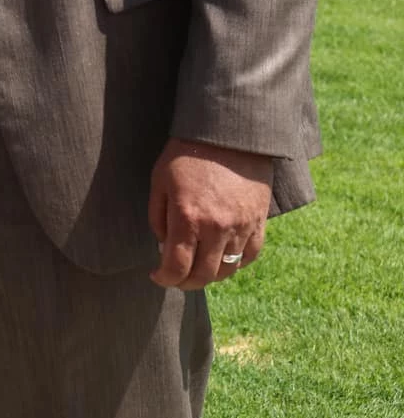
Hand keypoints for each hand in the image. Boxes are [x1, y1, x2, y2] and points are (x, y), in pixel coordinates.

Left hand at [148, 137, 273, 289]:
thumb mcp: (160, 181)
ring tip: (197, 271)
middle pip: (203, 275)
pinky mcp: (259, 223)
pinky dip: (235, 264)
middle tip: (175, 279)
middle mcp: (217, 228)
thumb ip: (158, 217)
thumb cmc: (186, 154)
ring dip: (210, 276)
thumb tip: (163, 246)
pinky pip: (249, 256)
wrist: (229, 134)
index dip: (165, 278)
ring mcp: (242, 227)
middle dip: (185, 283)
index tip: (158, 277)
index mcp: (188, 217)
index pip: (177, 266)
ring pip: (227, 270)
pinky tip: (222, 261)